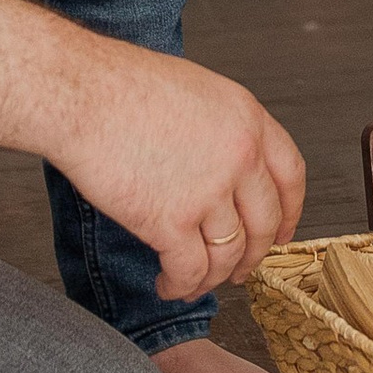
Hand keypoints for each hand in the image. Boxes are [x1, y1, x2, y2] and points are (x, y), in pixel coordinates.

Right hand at [59, 45, 305, 298]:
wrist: (81, 94)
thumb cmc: (121, 86)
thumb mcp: (196, 92)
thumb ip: (221, 130)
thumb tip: (222, 168)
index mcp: (248, 118)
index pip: (291, 175)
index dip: (290, 212)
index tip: (282, 232)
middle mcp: (239, 155)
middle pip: (265, 223)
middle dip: (253, 254)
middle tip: (240, 269)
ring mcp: (209, 191)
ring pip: (228, 254)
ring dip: (213, 277)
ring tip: (194, 282)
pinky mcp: (171, 222)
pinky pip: (190, 271)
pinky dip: (181, 286)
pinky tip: (168, 284)